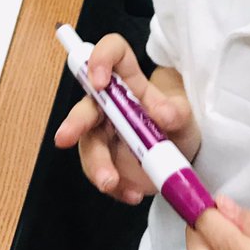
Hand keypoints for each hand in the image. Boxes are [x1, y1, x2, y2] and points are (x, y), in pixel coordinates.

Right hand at [54, 33, 199, 205]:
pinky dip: (115, 187)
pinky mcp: (105, 160)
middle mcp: (110, 104)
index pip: (112, 55)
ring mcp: (104, 133)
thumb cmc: (178, 124)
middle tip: (65, 137)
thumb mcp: (185, 116)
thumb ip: (176, 112)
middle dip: (74, 121)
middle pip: (87, 106)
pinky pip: (100, 173)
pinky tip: (132, 194)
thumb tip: (165, 115)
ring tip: (112, 183)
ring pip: (88, 145)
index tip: (99, 80)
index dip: (100, 60)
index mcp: (130, 81)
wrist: (182, 156)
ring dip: (96, 164)